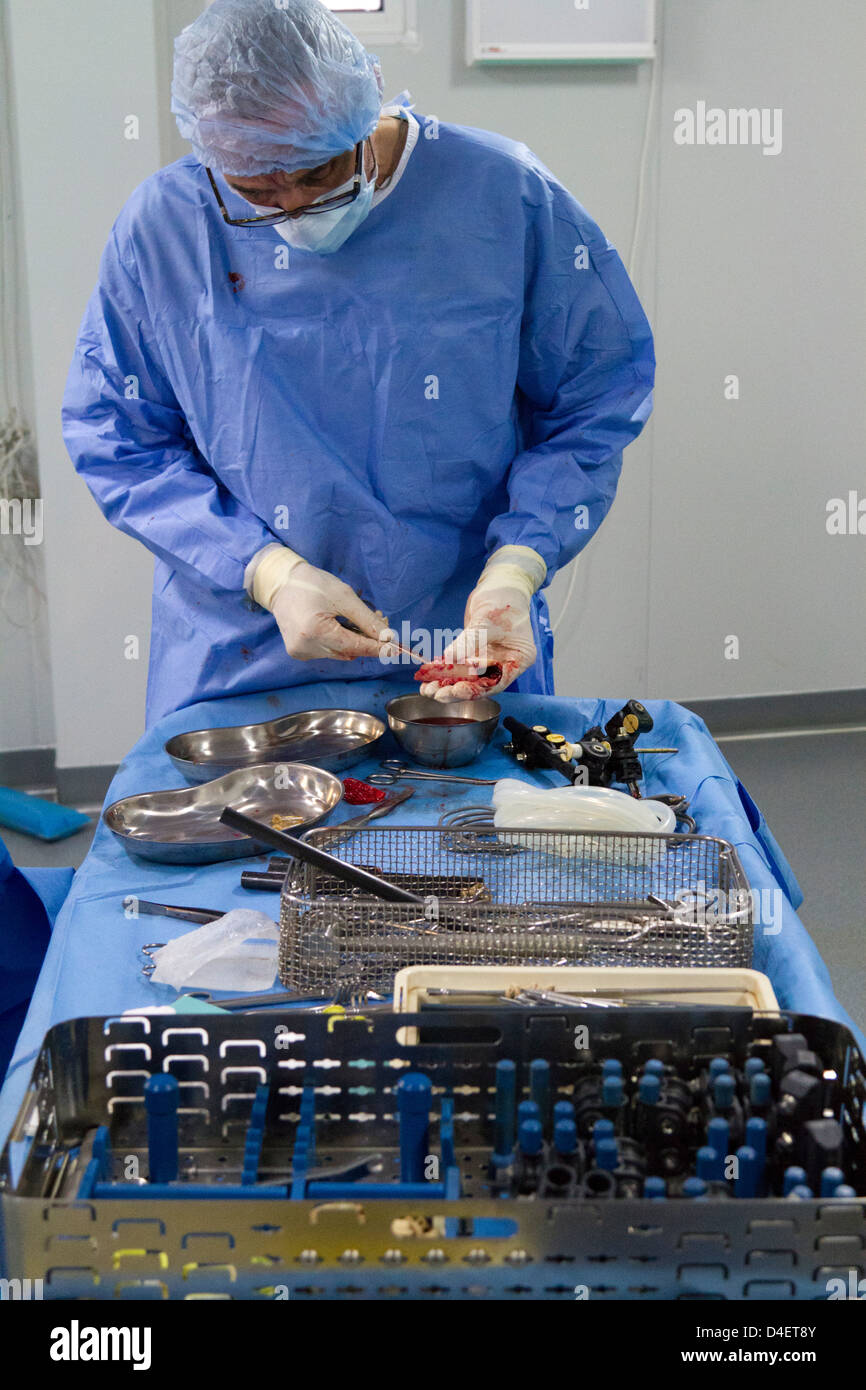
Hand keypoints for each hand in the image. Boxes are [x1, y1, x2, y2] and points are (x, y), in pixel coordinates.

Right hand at [249, 546, 385, 661]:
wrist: (281, 584)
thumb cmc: (313, 584)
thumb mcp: (344, 597)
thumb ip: (366, 620)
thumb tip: (387, 638)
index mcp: (315, 631)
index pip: (354, 646)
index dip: (376, 648)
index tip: (395, 649)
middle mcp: (306, 647)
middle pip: (348, 652)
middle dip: (366, 640)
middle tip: (377, 620)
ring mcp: (300, 652)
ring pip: (339, 654)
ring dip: (352, 641)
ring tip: (353, 619)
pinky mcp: (298, 653)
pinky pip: (328, 652)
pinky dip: (338, 643)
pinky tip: (336, 626)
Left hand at [416, 548, 544, 701]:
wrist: (500, 583)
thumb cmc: (503, 598)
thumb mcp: (487, 619)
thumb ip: (470, 641)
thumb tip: (450, 659)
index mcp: (518, 658)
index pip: (496, 682)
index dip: (475, 689)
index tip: (454, 690)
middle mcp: (504, 662)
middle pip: (480, 684)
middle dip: (456, 690)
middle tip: (435, 693)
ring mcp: (489, 658)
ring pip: (467, 678)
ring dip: (447, 684)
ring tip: (427, 689)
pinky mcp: (474, 652)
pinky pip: (458, 666)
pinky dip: (445, 671)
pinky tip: (429, 677)